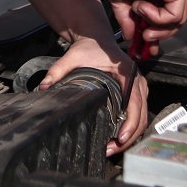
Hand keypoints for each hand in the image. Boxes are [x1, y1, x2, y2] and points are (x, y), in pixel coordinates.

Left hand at [38, 36, 147, 155]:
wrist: (97, 38)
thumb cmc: (90, 46)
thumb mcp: (73, 56)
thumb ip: (58, 71)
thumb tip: (45, 87)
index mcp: (127, 72)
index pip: (135, 102)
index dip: (131, 123)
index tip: (120, 138)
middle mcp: (137, 81)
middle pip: (141, 114)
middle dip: (129, 135)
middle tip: (111, 149)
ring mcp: (139, 87)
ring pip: (142, 117)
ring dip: (131, 134)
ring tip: (112, 147)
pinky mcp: (136, 92)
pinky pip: (138, 113)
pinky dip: (131, 127)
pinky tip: (117, 137)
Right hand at [90, 0, 186, 57]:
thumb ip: (129, 17)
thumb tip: (130, 36)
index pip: (170, 9)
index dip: (159, 27)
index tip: (143, 38)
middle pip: (178, 16)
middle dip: (161, 31)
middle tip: (143, 37)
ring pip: (180, 18)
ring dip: (158, 26)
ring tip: (138, 17)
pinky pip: (174, 15)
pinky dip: (156, 18)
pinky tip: (139, 5)